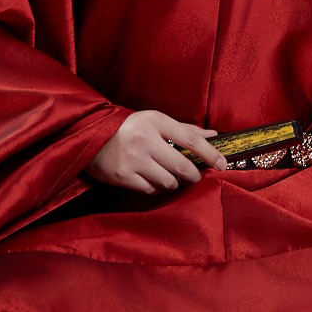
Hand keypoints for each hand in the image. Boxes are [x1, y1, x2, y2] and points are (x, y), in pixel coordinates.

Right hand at [89, 110, 226, 195]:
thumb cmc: (128, 127)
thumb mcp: (155, 121)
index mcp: (155, 122)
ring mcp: (133, 160)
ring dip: (174, 182)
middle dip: (193, 174)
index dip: (210, 153)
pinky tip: (153, 180)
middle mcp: (145, 141)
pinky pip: (150, 190)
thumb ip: (184, 130)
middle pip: (182, 165)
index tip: (223, 163)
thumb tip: (213, 136)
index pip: (190, 139)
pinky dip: (156, 188)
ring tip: (169, 176)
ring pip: (168, 181)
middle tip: (195, 175)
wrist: (89, 134)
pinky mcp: (122, 176)